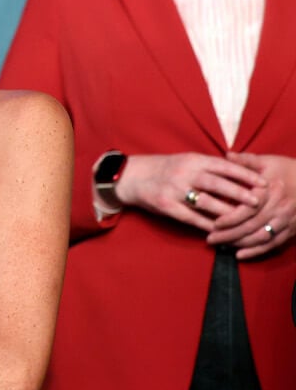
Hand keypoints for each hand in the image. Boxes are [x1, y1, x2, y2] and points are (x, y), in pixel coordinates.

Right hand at [114, 153, 266, 230]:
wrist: (129, 176)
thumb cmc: (162, 169)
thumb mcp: (185, 160)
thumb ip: (207, 166)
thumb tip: (237, 175)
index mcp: (192, 159)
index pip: (224, 165)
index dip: (244, 174)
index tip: (262, 182)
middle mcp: (184, 173)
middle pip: (218, 184)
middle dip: (240, 193)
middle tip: (257, 201)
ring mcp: (174, 190)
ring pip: (206, 202)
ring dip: (226, 212)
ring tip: (241, 219)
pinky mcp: (166, 206)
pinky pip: (191, 217)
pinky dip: (206, 224)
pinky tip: (218, 230)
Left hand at [209, 153, 295, 258]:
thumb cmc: (286, 169)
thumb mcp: (267, 161)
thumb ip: (246, 160)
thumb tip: (227, 155)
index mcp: (271, 192)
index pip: (248, 210)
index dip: (231, 218)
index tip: (214, 224)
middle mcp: (280, 208)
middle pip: (252, 226)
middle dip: (229, 235)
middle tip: (210, 239)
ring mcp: (287, 221)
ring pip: (261, 237)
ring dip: (240, 244)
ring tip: (221, 245)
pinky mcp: (292, 230)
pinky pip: (273, 244)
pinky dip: (256, 251)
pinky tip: (240, 255)